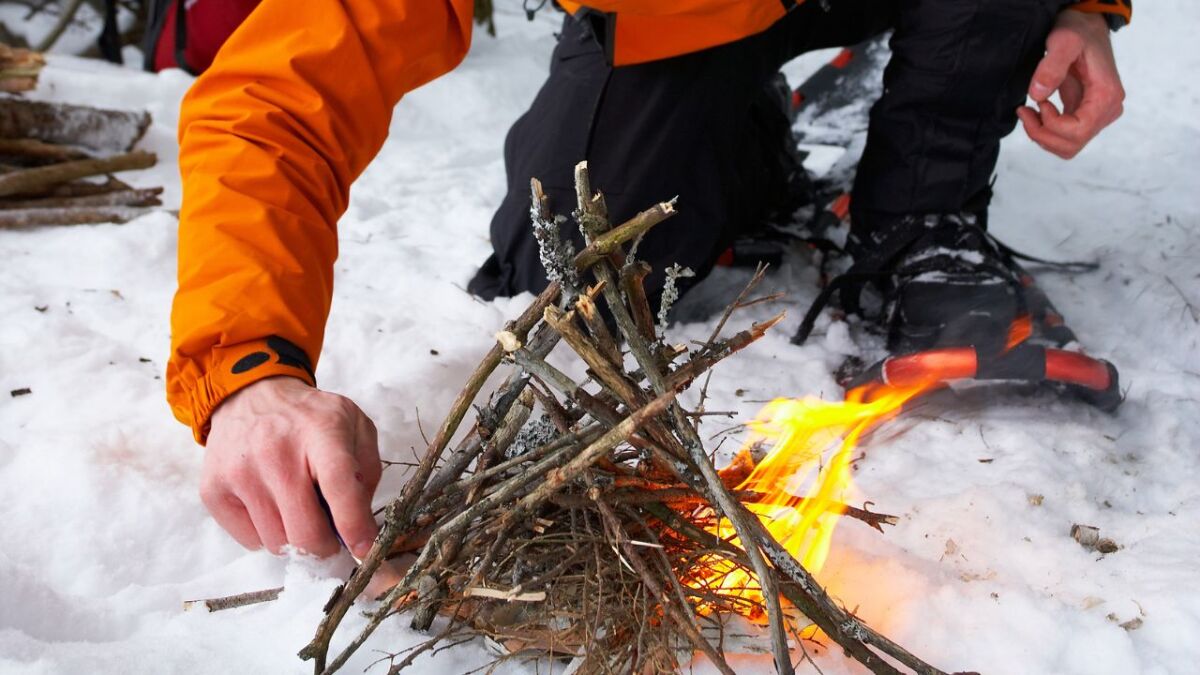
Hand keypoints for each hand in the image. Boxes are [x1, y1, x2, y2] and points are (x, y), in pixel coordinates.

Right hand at [200, 376, 381, 558]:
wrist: (250, 396)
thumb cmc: (310, 418)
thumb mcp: (353, 426)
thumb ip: (367, 473)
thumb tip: (361, 529)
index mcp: (321, 432)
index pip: (340, 486)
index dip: (354, 525)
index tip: (364, 549)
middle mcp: (276, 452)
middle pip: (305, 532)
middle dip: (326, 546)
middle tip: (331, 535)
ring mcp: (239, 473)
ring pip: (277, 543)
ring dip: (295, 539)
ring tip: (299, 509)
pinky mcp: (213, 490)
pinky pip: (250, 541)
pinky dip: (268, 534)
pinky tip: (272, 505)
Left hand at [1017, 9, 1123, 158]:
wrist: (1087, 27)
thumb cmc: (1078, 31)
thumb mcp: (1064, 41)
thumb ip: (1052, 67)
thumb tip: (1038, 95)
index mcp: (1107, 96)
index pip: (1078, 132)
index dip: (1051, 125)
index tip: (1038, 104)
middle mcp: (1108, 110)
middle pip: (1072, 144)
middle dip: (1041, 133)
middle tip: (1024, 111)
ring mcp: (1099, 115)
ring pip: (1068, 146)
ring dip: (1042, 135)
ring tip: (1027, 112)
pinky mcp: (1087, 115)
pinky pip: (1066, 137)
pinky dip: (1046, 131)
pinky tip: (1036, 111)